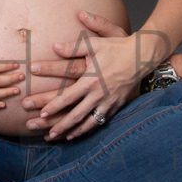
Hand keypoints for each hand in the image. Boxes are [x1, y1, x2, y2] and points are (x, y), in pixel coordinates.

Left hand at [25, 11, 154, 140]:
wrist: (141, 56)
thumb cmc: (116, 48)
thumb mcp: (93, 44)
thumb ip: (72, 47)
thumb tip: (54, 46)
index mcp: (90, 80)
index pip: (67, 97)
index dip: (53, 106)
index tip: (41, 113)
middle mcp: (98, 94)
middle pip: (75, 115)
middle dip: (58, 124)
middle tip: (44, 132)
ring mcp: (108, 102)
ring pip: (87, 122)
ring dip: (72, 131)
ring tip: (57, 137)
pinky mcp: (116, 105)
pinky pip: (100, 121)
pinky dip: (88, 129)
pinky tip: (78, 133)